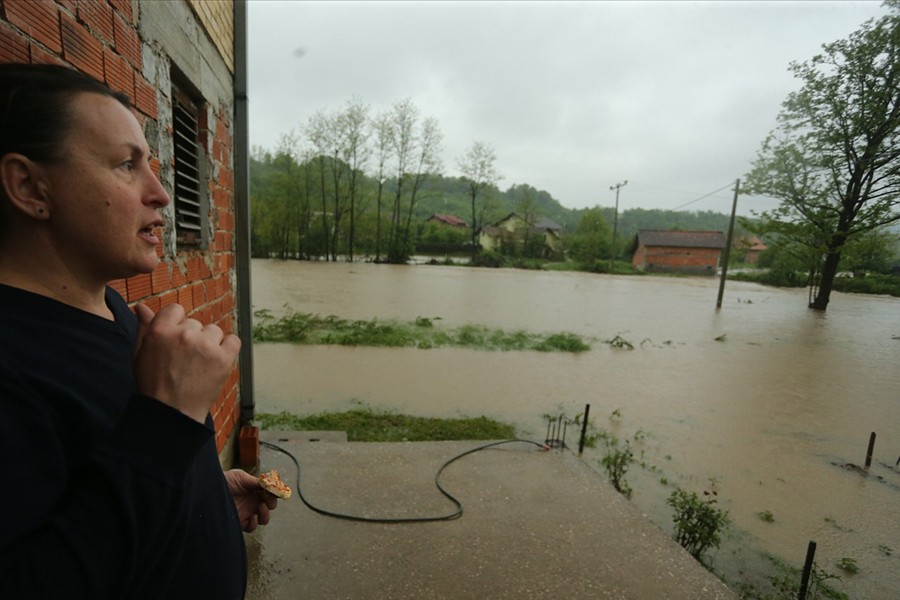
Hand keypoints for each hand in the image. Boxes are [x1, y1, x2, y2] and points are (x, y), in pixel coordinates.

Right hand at [133, 303, 240, 422]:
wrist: (171, 414)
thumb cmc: (153, 385)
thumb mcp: (140, 354)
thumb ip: (144, 328)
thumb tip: (142, 307)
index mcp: (160, 331)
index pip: (175, 309)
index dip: (176, 324)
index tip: (175, 341)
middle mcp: (184, 334)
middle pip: (194, 323)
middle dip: (191, 337)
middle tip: (183, 360)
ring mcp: (205, 346)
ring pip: (213, 331)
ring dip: (209, 343)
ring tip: (198, 364)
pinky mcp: (223, 358)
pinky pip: (233, 340)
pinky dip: (228, 349)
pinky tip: (216, 361)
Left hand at [224, 469, 278, 532]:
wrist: (209, 489)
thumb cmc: (225, 481)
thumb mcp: (241, 477)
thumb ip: (256, 482)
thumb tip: (270, 484)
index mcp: (256, 490)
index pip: (271, 493)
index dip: (275, 492)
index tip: (274, 489)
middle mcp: (254, 502)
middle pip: (271, 506)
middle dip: (272, 502)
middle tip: (266, 497)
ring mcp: (248, 512)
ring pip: (264, 519)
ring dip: (266, 514)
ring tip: (261, 507)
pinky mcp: (239, 522)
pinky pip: (251, 527)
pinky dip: (255, 523)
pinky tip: (252, 516)